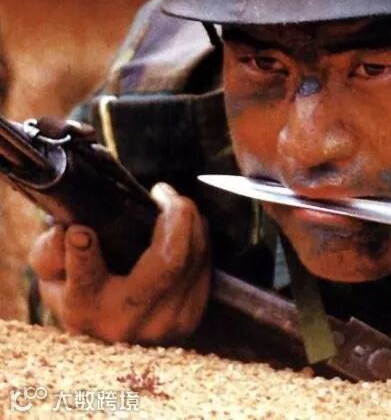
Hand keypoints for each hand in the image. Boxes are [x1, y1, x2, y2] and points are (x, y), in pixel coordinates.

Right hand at [28, 183, 210, 343]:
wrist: (112, 336)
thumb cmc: (80, 295)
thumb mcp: (53, 276)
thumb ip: (50, 253)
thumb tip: (71, 231)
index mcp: (86, 309)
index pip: (86, 281)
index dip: (81, 256)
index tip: (80, 231)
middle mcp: (129, 320)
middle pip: (167, 263)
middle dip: (173, 217)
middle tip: (162, 191)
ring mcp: (166, 321)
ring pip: (193, 258)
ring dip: (188, 221)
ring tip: (172, 202)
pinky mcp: (192, 315)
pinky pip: (205, 264)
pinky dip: (198, 237)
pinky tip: (186, 224)